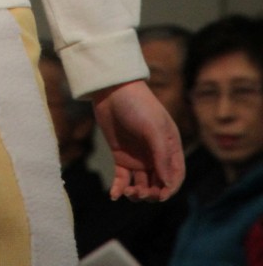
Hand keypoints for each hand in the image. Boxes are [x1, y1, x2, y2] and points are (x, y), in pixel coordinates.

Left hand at [92, 79, 184, 201]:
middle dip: (152, 193)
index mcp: (169, 147)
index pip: (175, 175)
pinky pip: (122, 178)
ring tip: (128, 192)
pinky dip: (119, 188)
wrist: (111, 89)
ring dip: (136, 193)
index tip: (160, 195)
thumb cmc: (138, 104)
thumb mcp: (154, 128)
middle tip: (141, 193)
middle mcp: (155, 155)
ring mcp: (138, 157)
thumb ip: (161, 155)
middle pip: (158, 183)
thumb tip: (168, 183)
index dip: (170, 188)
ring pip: (141, 184)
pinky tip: (114, 195)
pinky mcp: (120, 156)